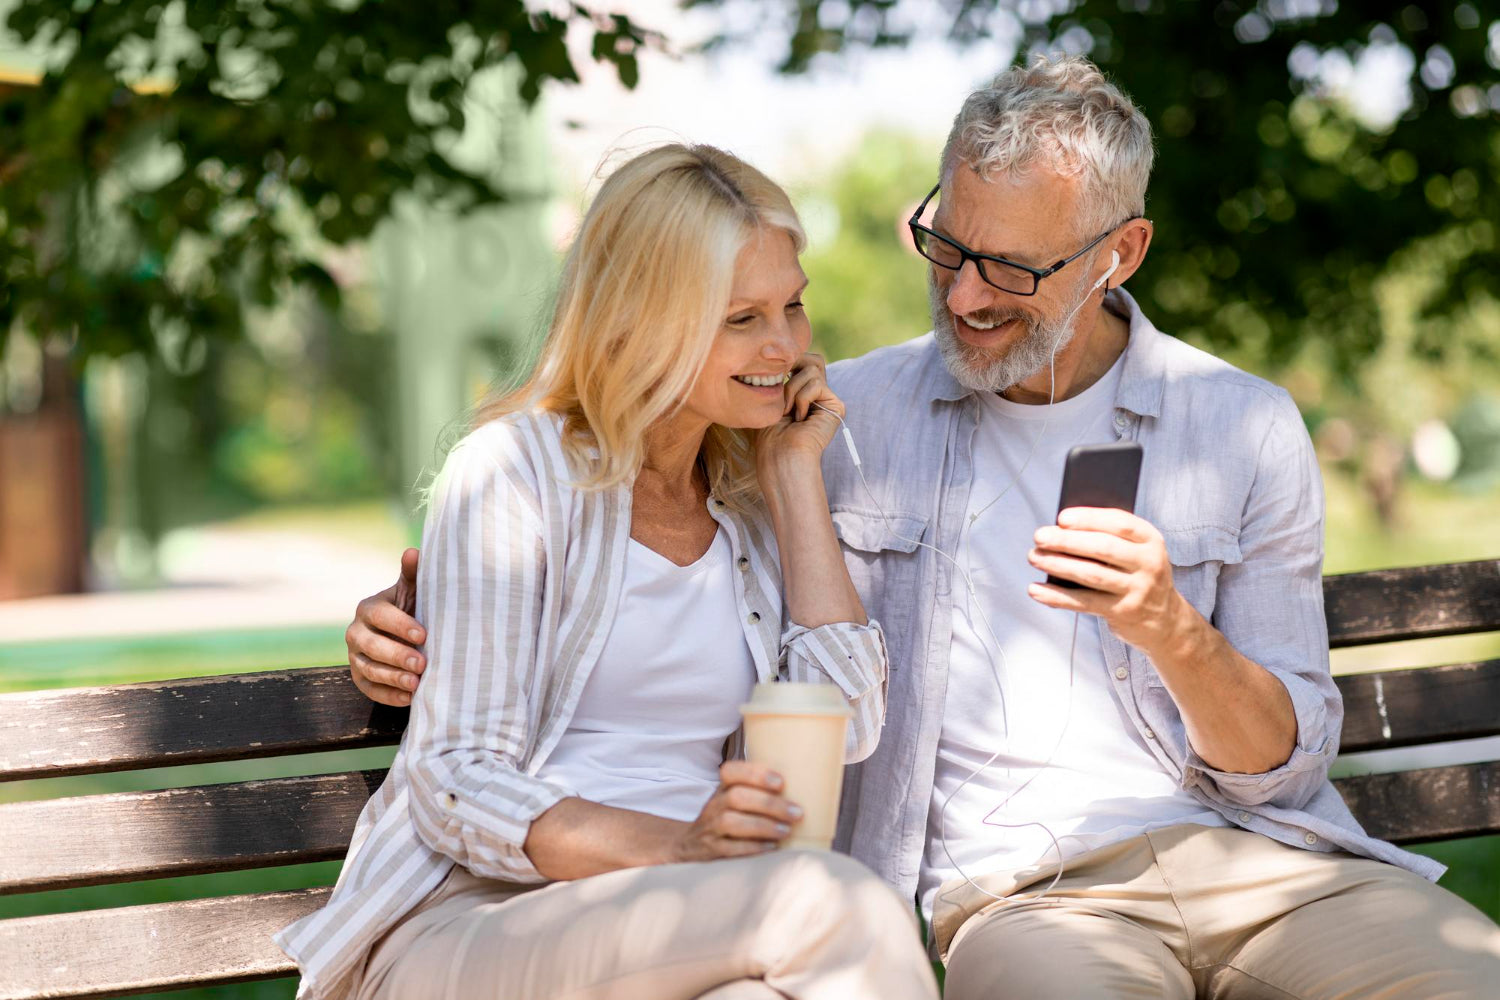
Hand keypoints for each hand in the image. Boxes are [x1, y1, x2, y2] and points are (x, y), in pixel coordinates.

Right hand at [346, 547, 425, 706]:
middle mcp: (355, 632)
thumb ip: (412, 575)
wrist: (403, 635)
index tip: (423, 634)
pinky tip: (409, 699)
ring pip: (370, 669)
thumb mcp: (412, 591)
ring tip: (416, 683)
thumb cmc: (412, 608)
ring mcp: (355, 657)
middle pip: (373, 646)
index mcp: (368, 608)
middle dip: (398, 655)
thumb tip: (414, 552)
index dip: (401, 625)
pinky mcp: (359, 678)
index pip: (381, 616)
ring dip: (393, 678)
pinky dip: (389, 695)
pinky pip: (369, 690)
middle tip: (422, 663)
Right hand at [671, 761, 802, 861]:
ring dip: (763, 826)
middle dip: (769, 804)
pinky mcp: (712, 850)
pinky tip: (772, 848)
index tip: (781, 782)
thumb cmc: (725, 817)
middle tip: (797, 812)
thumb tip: (806, 787)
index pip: (731, 771)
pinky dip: (753, 847)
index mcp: (722, 788)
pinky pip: (730, 848)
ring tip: (786, 831)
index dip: (755, 774)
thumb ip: (759, 791)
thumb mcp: (733, 798)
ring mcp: (711, 828)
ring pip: (732, 822)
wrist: (689, 845)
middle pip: (737, 797)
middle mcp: (714, 805)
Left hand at [754, 351, 841, 479]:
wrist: (780, 455)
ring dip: (791, 390)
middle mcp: (819, 394)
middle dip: (792, 368)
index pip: (802, 360)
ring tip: (787, 412)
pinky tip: (799, 418)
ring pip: (811, 369)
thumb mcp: (772, 396)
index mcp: (804, 392)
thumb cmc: (770, 432)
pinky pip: (816, 383)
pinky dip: (801, 398)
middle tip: (780, 390)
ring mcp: (829, 400)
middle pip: (813, 359)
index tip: (770, 377)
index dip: (787, 363)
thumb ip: (783, 374)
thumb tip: (785, 351)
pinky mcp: (836, 406)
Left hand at [1026, 507, 1191, 654]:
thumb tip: (1062, 528)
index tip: (1062, 517)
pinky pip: (1084, 602)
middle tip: (1040, 537)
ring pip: (1091, 574)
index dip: (1089, 518)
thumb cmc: (1138, 574)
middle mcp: (1149, 564)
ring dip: (1058, 565)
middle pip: (1103, 547)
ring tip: (1034, 557)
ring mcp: (1137, 589)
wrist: (1165, 620)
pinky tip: (1036, 589)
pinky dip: (1056, 596)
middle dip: (1067, 540)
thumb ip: (1110, 537)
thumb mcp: (1136, 551)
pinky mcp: (1122, 612)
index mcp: (1151, 540)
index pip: (1120, 523)